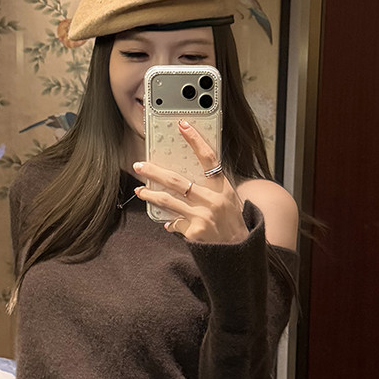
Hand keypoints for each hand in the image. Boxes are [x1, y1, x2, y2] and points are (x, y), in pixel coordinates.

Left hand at [133, 122, 248, 244]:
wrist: (238, 252)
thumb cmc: (232, 223)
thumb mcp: (228, 201)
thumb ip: (211, 189)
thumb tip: (185, 181)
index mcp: (223, 188)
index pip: (209, 158)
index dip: (195, 140)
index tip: (183, 126)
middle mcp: (213, 200)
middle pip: (177, 181)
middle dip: (155, 172)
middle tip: (140, 166)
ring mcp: (202, 217)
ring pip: (168, 201)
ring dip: (150, 194)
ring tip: (140, 191)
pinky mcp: (194, 232)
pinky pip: (174, 223)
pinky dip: (171, 223)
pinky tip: (169, 224)